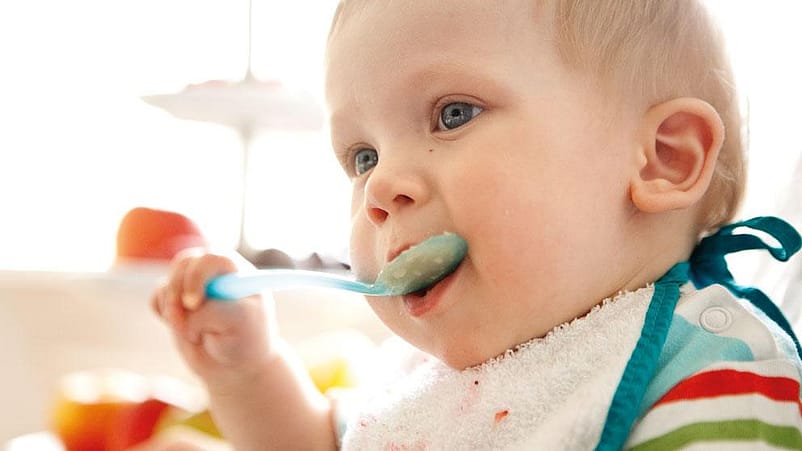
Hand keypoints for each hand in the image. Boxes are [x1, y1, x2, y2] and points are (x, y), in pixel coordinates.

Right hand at [151, 249, 273, 384]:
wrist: (234, 365)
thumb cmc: (245, 339)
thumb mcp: (239, 322)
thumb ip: (212, 310)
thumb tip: (185, 310)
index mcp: (235, 272)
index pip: (211, 259)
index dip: (196, 278)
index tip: (194, 304)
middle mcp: (214, 273)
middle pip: (184, 263)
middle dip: (177, 290)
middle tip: (179, 320)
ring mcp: (192, 286)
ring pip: (168, 283)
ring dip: (171, 308)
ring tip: (192, 334)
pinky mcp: (175, 301)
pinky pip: (157, 297)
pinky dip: (161, 312)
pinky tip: (182, 329)